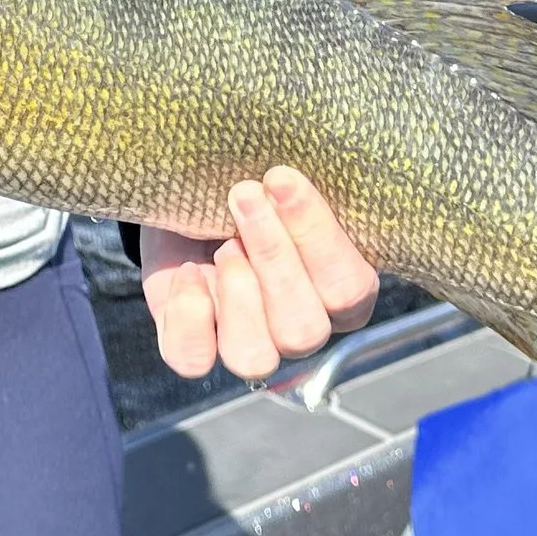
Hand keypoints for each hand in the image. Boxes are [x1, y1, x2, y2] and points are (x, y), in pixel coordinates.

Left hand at [140, 168, 378, 383]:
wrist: (195, 193)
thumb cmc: (253, 184)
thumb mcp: (281, 181)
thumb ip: (301, 191)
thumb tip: (295, 177)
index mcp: (342, 292)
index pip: (348, 288)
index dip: (316, 236)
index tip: (280, 178)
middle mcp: (301, 329)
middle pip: (304, 329)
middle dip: (272, 256)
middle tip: (243, 194)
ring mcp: (249, 346)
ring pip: (254, 357)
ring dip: (237, 293)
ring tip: (223, 245)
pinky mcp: (194, 347)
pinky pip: (193, 358)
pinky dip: (188, 313)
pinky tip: (188, 270)